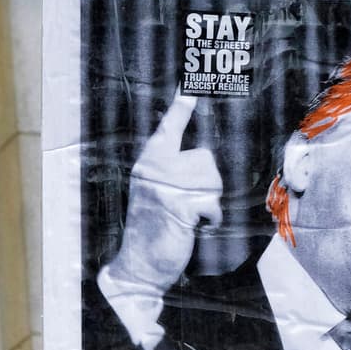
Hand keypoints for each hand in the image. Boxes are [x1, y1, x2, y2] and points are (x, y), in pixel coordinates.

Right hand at [103, 90, 221, 301]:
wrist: (138, 267)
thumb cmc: (151, 233)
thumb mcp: (156, 194)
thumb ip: (170, 172)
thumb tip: (203, 160)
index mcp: (149, 161)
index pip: (169, 126)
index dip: (182, 104)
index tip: (191, 82)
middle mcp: (156, 167)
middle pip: (205, 158)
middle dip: (207, 185)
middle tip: (190, 207)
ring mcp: (167, 185)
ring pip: (212, 179)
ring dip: (209, 202)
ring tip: (191, 218)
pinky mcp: (180, 204)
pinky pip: (212, 203)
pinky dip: (210, 218)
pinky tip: (195, 227)